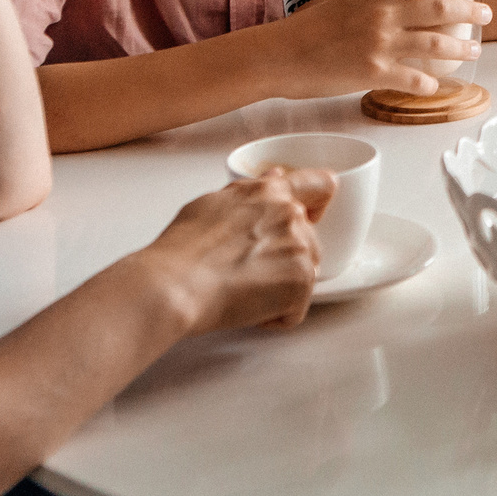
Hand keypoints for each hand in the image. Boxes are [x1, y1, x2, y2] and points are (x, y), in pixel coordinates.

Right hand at [139, 168, 336, 332]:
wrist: (175, 284)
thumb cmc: (182, 249)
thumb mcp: (214, 203)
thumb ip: (252, 193)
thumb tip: (274, 179)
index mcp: (270, 191)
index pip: (322, 185)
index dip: (319, 205)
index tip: (314, 216)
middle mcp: (291, 214)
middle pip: (309, 241)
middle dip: (285, 259)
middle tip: (246, 271)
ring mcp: (300, 247)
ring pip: (303, 274)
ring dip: (280, 288)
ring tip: (241, 288)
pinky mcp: (302, 281)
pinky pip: (295, 308)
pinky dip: (273, 316)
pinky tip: (244, 306)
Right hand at [277, 0, 490, 96]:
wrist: (280, 56)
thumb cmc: (307, 28)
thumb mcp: (342, 0)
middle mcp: (381, 14)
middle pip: (438, 7)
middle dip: (469, 10)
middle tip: (487, 13)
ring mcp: (379, 44)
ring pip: (434, 43)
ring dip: (460, 47)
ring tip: (475, 49)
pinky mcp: (374, 74)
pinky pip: (414, 79)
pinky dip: (429, 83)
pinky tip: (437, 85)